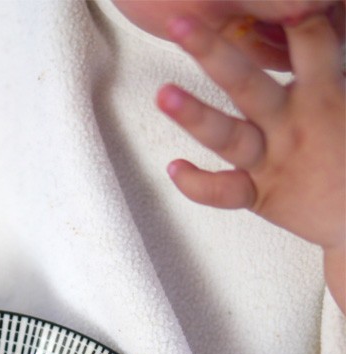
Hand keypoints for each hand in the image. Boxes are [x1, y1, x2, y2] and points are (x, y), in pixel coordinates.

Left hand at [157, 13, 344, 310]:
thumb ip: (333, 67)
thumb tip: (323, 15)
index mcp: (327, 93)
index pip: (306, 39)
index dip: (289, 12)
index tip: (266, 0)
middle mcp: (294, 125)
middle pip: (247, 83)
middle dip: (212, 52)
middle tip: (179, 25)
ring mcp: (273, 161)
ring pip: (228, 136)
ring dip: (194, 115)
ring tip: (163, 95)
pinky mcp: (262, 195)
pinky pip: (225, 192)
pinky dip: (197, 184)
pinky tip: (173, 168)